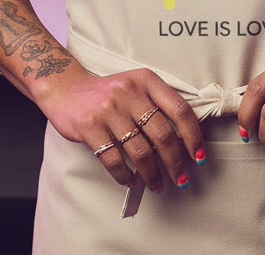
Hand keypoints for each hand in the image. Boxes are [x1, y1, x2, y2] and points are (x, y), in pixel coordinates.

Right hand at [35, 63, 205, 192]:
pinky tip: (130, 180)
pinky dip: (125, 175)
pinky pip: (114, 159)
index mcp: (147, 80)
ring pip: (140, 150)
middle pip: (162, 134)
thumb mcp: (136, 85)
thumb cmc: (108, 92)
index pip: (180, 110)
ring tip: (157, 184)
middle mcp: (130, 92)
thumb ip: (157, 102)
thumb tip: (184, 137)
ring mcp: (109, 109)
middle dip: (175, 162)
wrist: (65, 88)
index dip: (193, 136)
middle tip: (180, 178)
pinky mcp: (90, 126)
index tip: (198, 156)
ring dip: (152, 173)